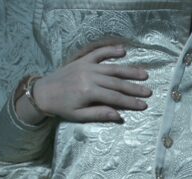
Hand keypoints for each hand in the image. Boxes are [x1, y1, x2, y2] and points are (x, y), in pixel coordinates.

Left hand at [20, 44, 151, 123]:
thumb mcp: (79, 116)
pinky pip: (98, 53)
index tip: (144, 105)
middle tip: (149, 91)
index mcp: (88, 92)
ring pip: (112, 68)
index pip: (115, 98)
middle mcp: (89, 77)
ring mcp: (87, 67)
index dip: (131, 102)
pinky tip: (123, 51)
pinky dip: (110, 50)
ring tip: (144, 74)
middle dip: (134, 88)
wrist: (43, 92)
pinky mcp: (83, 60)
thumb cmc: (62, 107)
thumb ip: (99, 114)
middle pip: (117, 83)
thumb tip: (119, 116)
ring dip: (129, 70)